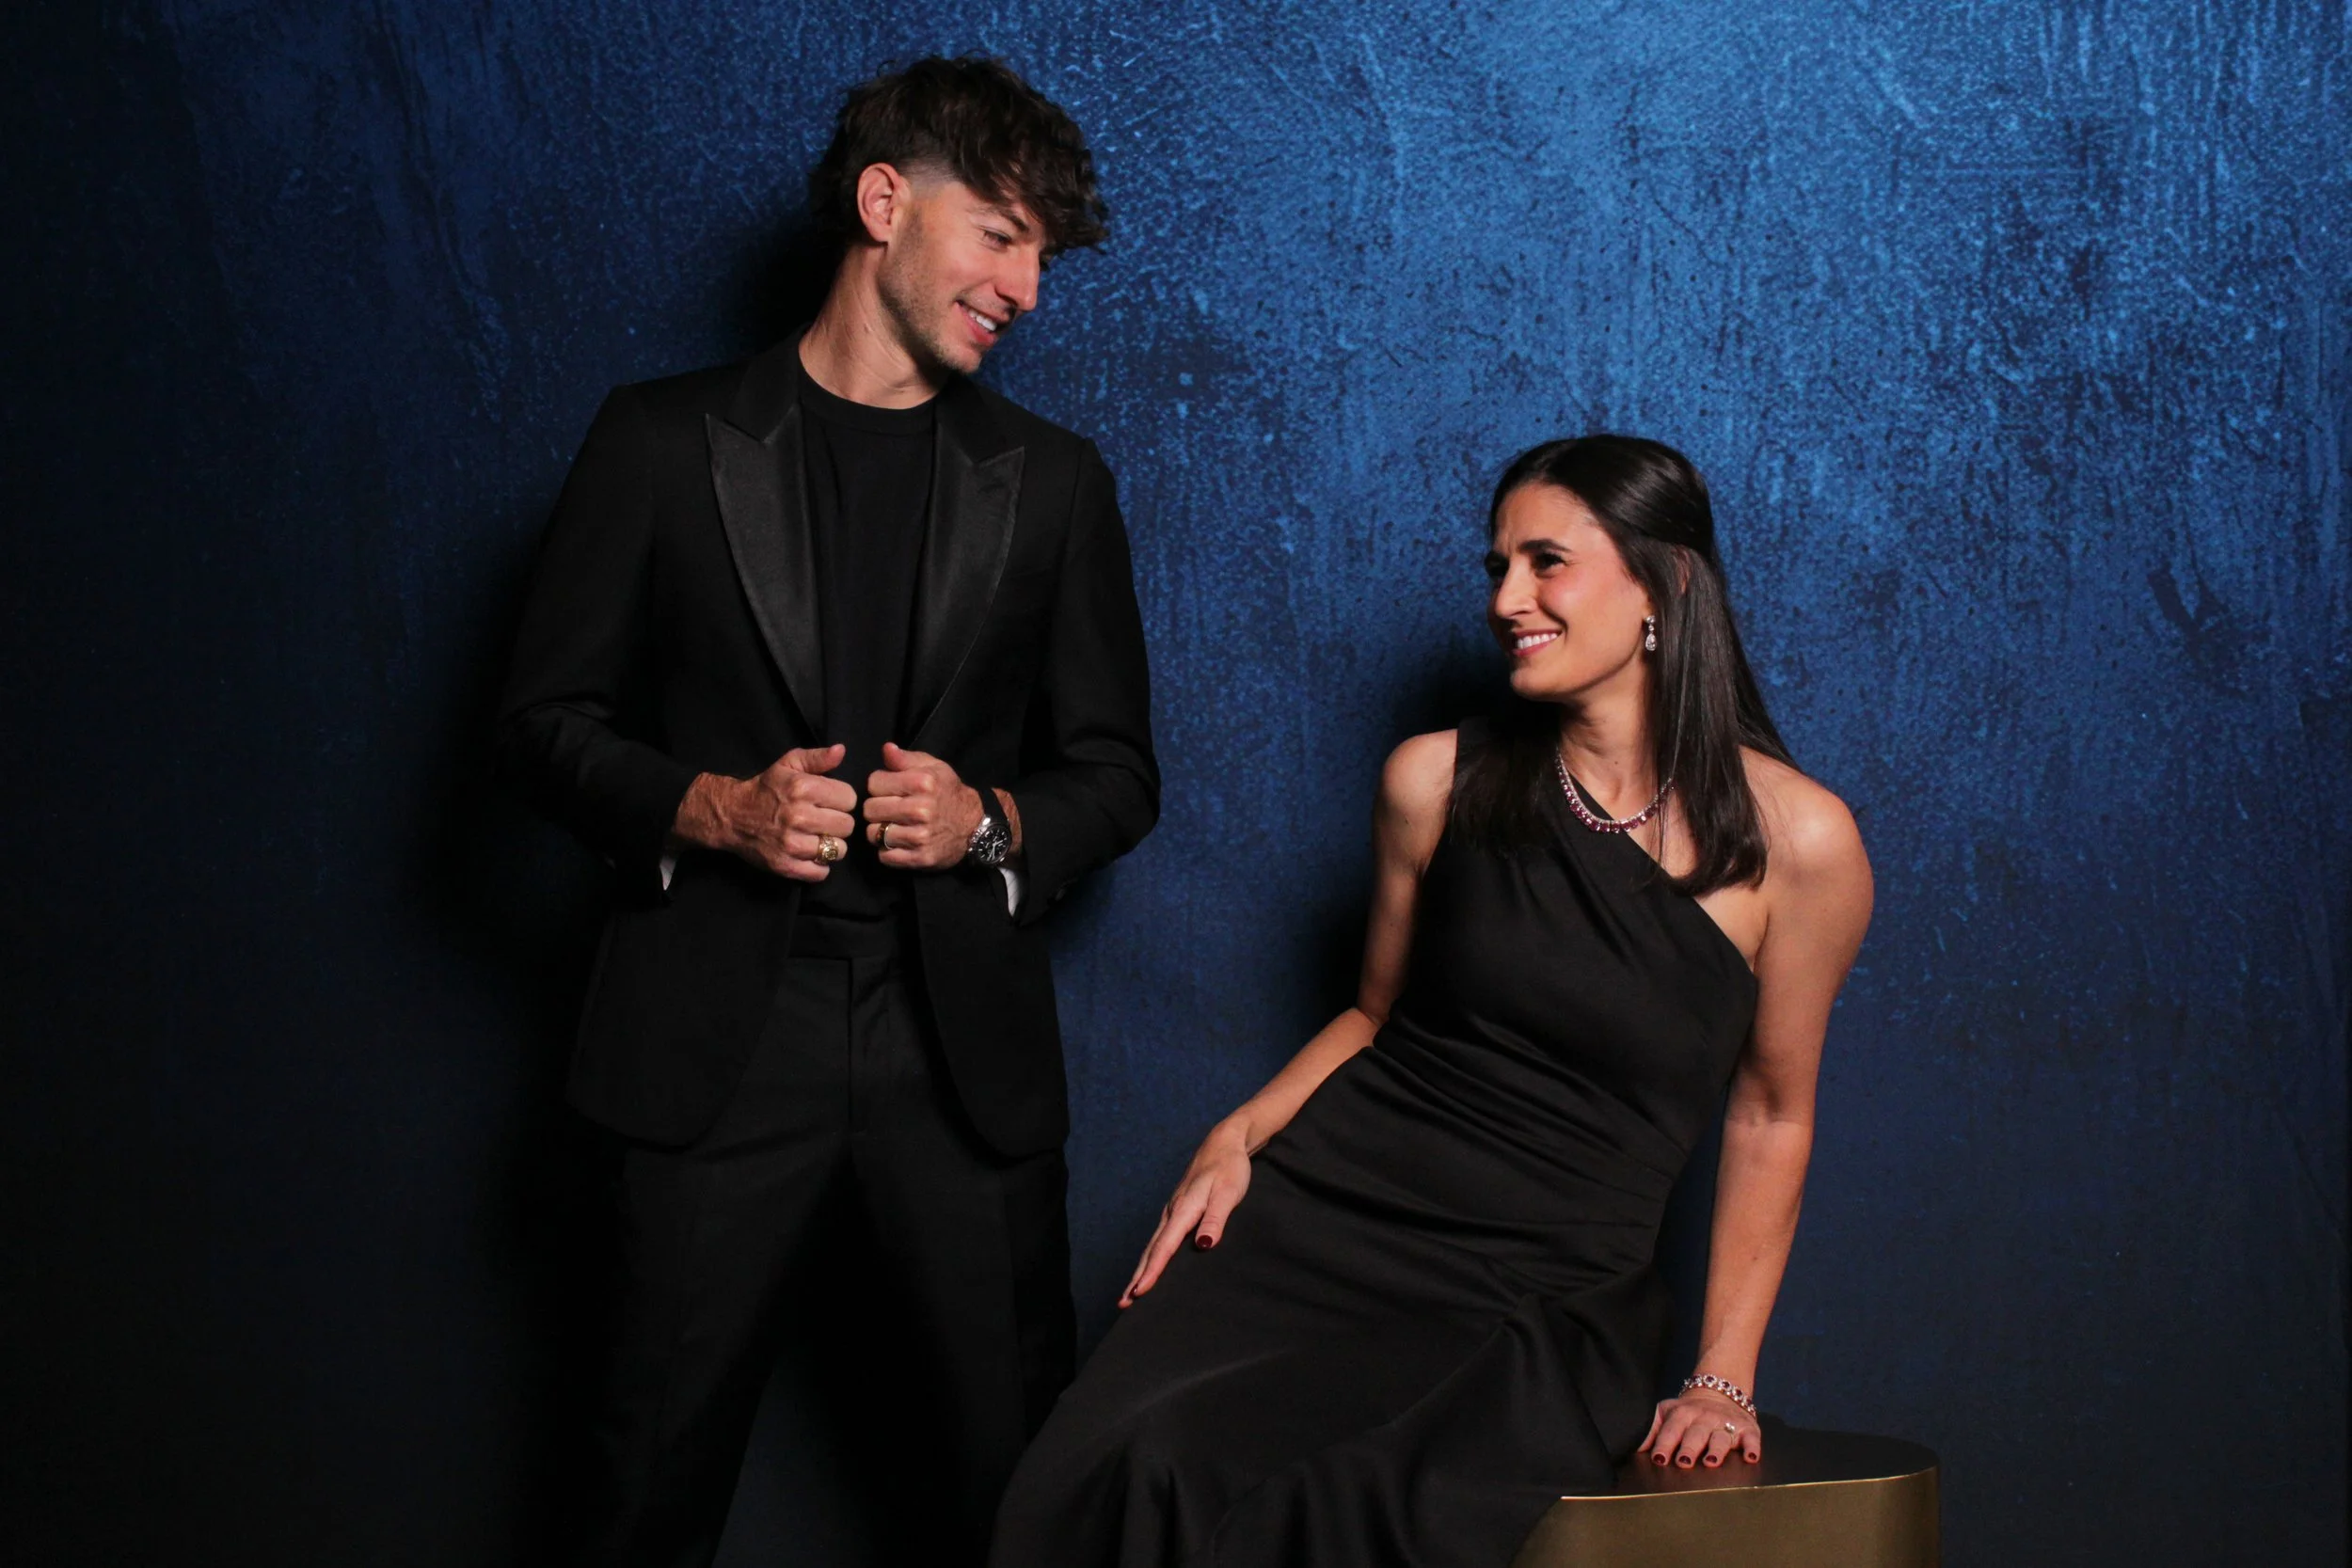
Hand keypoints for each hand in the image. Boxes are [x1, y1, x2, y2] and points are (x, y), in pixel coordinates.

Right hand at [670, 745, 857, 882]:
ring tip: (816, 836)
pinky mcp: (785, 866)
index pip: (849, 799)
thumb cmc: (766, 788)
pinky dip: (819, 866)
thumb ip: (817, 758)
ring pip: (838, 850)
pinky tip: (809, 854)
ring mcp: (792, 844)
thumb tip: (841, 750)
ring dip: (831, 845)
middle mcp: (798, 816)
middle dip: (838, 822)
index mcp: (803, 788)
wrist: (731, 815)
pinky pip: (821, 872)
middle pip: (847, 825)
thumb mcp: (789, 764)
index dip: (841, 799)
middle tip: (823, 820)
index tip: (829, 801)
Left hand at [862, 742, 985, 870]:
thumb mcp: (932, 768)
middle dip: (877, 808)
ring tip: (895, 826)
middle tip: (891, 810)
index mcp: (922, 783)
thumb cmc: (948, 793)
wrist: (976, 825)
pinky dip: (888, 851)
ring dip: (881, 831)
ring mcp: (920, 837)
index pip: (873, 783)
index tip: (891, 790)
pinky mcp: (919, 858)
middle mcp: (921, 810)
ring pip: (874, 834)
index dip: (879, 785)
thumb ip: (905, 759)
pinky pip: (884, 856)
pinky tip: (900, 842)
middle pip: (870, 809)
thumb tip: (886, 749)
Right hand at [1120, 1121, 1252, 1307]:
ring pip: (1153, 1245)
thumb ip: (1216, 1218)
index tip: (1140, 1293)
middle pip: (1151, 1250)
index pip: (1165, 1247)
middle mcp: (1172, 1211)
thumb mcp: (1228, 1192)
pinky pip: (1160, 1238)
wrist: (1224, 1143)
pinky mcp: (1177, 1210)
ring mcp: (1173, 1210)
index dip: (1152, 1272)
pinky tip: (1150, 1265)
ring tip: (1132, 1292)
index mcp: (1183, 1209)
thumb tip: (1204, 1245)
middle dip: (1137, 1277)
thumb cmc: (1229, 1168)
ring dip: (1141, 1268)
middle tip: (1124, 1303)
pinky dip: (1152, 1255)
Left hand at [1638, 1390, 1761, 1469]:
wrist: (1720, 1391)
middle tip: (1683, 1462)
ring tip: (1711, 1462)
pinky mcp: (1747, 1429)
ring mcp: (1726, 1423)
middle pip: (1696, 1434)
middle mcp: (1704, 1418)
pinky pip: (1752, 1438)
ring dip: (1716, 1450)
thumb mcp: (1668, 1413)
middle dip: (1689, 1447)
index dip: (1664, 1444)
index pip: (1671, 1430)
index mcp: (1682, 1414)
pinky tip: (1750, 1457)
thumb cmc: (1689, 1412)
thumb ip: (1652, 1429)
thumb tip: (1633, 1446)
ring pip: (1721, 1437)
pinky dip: (1752, 1447)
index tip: (1658, 1458)